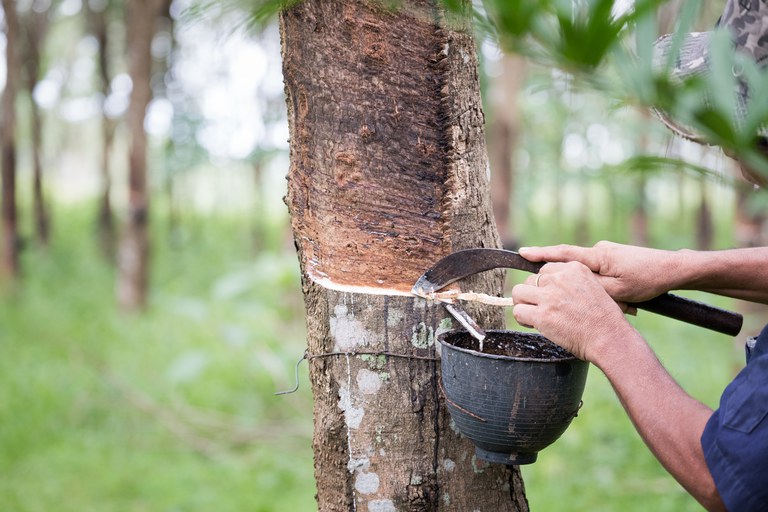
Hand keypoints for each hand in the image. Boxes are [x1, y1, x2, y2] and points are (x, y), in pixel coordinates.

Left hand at [511, 261, 633, 362]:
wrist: (609, 338)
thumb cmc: (603, 318)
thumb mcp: (592, 287)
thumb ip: (571, 282)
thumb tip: (547, 285)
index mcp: (574, 268)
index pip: (545, 270)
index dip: (545, 285)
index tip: (550, 297)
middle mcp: (560, 278)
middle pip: (530, 279)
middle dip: (533, 294)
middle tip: (542, 309)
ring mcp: (550, 296)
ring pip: (519, 292)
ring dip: (523, 304)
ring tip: (533, 315)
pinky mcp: (542, 315)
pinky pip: (518, 311)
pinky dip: (522, 319)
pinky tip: (533, 324)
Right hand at [519, 241, 679, 302]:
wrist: (674, 270)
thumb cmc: (647, 281)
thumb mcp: (616, 290)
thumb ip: (590, 286)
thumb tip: (568, 285)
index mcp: (596, 257)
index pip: (562, 253)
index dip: (540, 254)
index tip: (521, 253)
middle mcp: (599, 251)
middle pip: (573, 267)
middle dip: (569, 284)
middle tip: (569, 300)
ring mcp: (608, 254)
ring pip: (589, 275)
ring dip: (596, 291)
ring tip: (615, 306)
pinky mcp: (617, 259)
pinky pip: (601, 275)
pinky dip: (604, 288)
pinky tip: (621, 302)